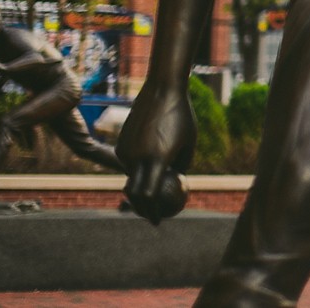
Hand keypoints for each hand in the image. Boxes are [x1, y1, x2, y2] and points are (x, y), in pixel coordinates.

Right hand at [116, 79, 195, 225]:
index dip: (153, 212)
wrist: (162, 89)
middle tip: (151, 214)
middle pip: (135, 193)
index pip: (149, 197)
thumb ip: (181, 166)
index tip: (158, 220)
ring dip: (140, 184)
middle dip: (141, 207)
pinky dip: (136, 168)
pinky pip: (128, 161)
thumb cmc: (182, 116)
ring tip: (153, 186)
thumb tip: (177, 184)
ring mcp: (126, 150)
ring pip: (130, 176)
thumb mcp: (188, 144)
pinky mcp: (121, 142)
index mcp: (156, 160)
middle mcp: (137, 157)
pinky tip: (148, 161)